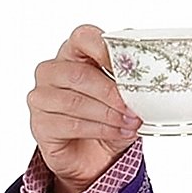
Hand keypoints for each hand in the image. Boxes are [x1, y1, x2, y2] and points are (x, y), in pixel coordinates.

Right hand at [27, 24, 142, 192]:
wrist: (95, 155)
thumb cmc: (109, 115)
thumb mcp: (124, 93)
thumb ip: (130, 76)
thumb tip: (150, 66)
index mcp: (73, 53)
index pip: (82, 37)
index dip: (103, 47)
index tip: (125, 64)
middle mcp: (52, 71)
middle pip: (79, 74)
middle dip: (111, 92)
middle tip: (133, 106)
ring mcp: (41, 97)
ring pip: (75, 102)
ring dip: (108, 114)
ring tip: (131, 122)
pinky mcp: (40, 124)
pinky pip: (71, 124)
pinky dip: (100, 129)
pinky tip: (118, 132)